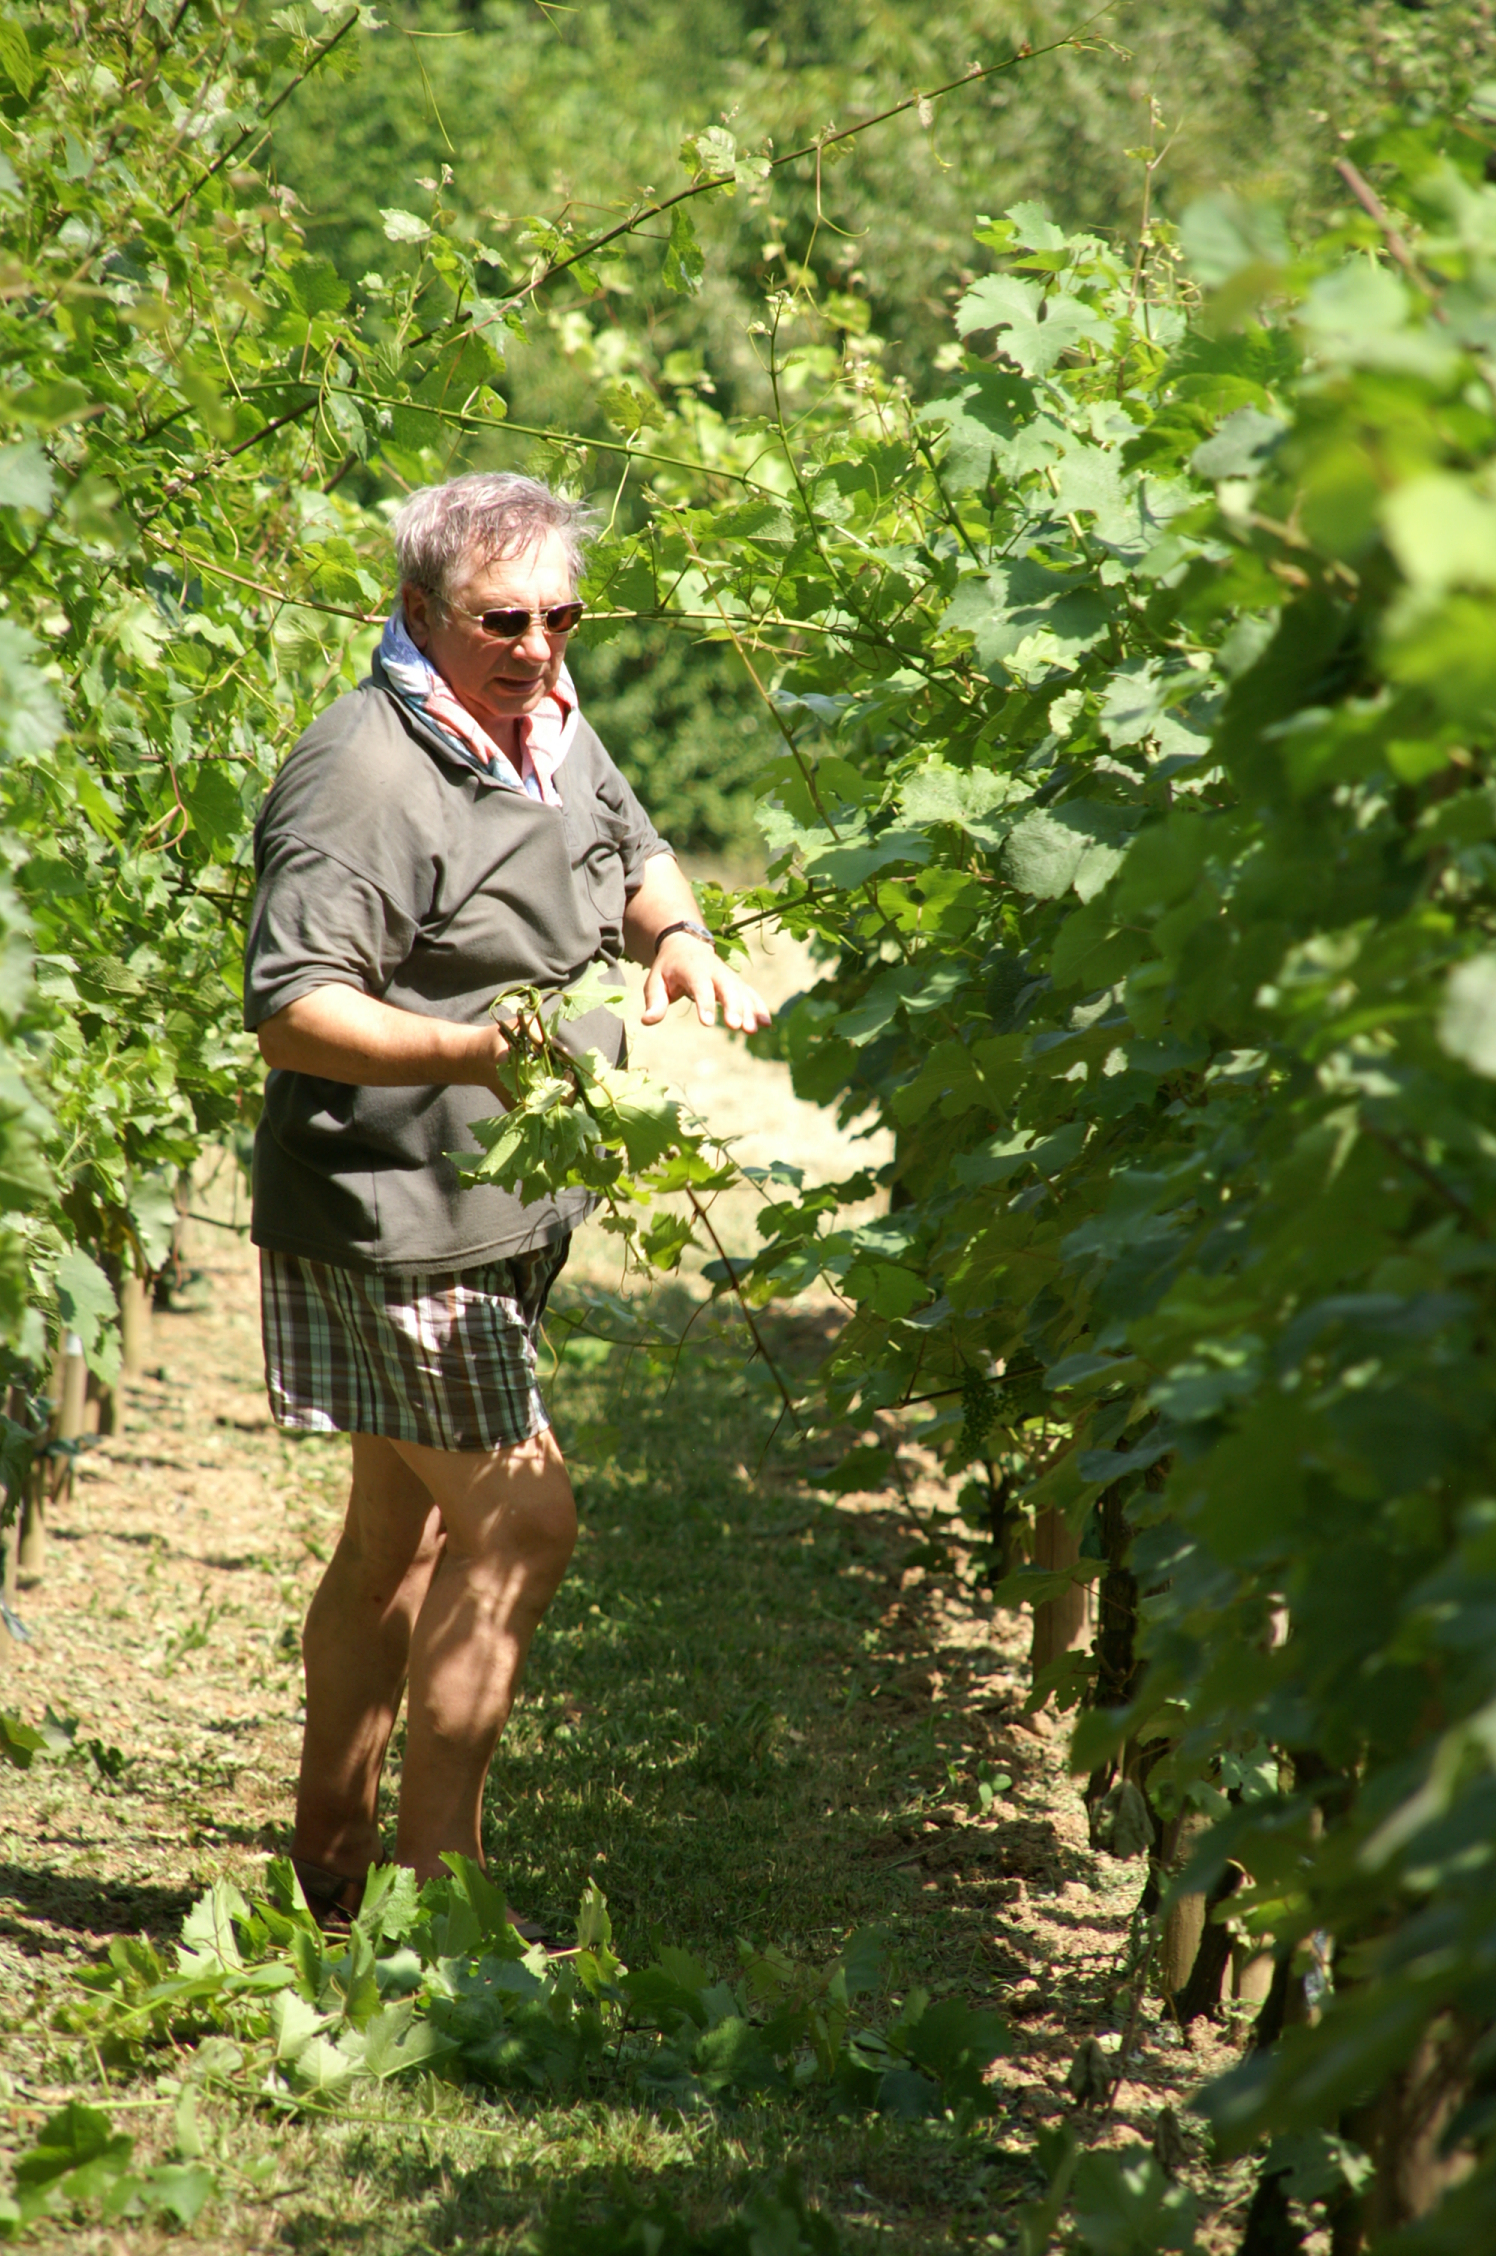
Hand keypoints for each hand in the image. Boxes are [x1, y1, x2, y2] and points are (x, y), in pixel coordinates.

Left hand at [640, 934, 772, 1030]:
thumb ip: (654, 1001)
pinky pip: (751, 995)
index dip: (705, 1004)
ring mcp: (728, 976)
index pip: (700, 986)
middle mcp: (715, 970)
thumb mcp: (655, 981)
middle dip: (733, 1007)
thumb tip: (647, 1021)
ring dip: (749, 1011)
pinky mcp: (737, 983)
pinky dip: (759, 1008)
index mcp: (693, 968)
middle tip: (735, 1027)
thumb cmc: (668, 968)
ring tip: (751, 1031)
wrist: (687, 945)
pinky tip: (767, 1024)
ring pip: (742, 993)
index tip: (707, 1023)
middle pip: (727, 988)